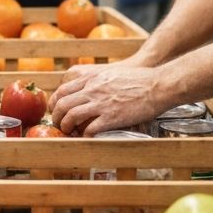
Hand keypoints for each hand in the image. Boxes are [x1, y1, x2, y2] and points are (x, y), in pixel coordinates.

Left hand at [48, 63, 167, 135]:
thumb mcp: (111, 73)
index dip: (55, 103)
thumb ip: (97, 80)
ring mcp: (101, 103)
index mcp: (91, 78)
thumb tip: (89, 90)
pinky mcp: (112, 117)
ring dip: (66, 127)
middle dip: (56, 117)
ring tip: (69, 133)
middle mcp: (92, 89)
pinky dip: (85, 136)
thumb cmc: (138, 78)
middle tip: (59, 125)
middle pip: (62, 104)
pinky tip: (86, 138)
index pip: (62, 90)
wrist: (157, 84)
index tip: (56, 111)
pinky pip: (90, 129)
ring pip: (71, 116)